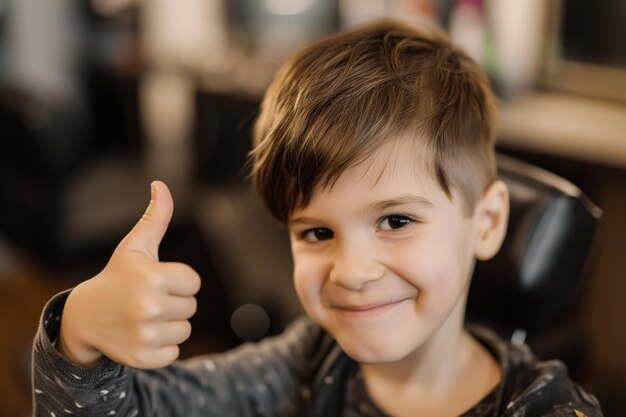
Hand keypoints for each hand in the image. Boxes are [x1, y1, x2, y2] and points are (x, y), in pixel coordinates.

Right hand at [58, 181, 200, 368]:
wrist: (84, 316)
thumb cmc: (117, 276)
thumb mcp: (135, 246)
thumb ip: (156, 217)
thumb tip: (161, 184)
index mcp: (152, 278)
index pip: (193, 281)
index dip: (178, 280)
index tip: (156, 280)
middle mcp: (149, 307)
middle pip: (191, 306)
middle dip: (174, 301)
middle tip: (147, 299)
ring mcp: (145, 335)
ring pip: (185, 329)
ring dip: (169, 324)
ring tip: (144, 316)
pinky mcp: (144, 358)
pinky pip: (174, 352)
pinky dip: (162, 346)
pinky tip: (141, 335)